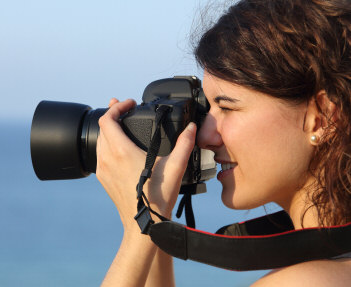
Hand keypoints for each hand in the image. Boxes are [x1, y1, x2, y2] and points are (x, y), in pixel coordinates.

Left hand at [96, 98, 195, 230]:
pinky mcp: (103, 179)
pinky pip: (100, 155)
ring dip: (108, 129)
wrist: (144, 224)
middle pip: (102, 128)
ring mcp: (103, 170)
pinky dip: (107, 144)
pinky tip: (118, 147)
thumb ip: (185, 144)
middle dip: (112, 114)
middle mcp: (108, 158)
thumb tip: (191, 128)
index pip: (108, 120)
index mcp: (121, 152)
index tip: (129, 103)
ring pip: (99, 141)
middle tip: (124, 108)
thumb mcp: (175, 167)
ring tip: (120, 124)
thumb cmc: (157, 197)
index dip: (117, 107)